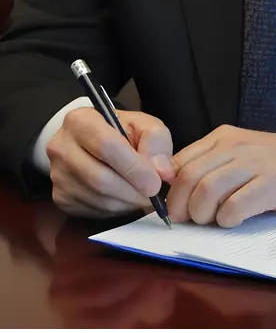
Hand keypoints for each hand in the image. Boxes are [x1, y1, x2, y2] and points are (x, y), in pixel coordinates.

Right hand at [46, 107, 174, 217]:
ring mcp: (57, 175)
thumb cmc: (121, 131)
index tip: (155, 183)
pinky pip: (92, 211)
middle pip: (100, 178)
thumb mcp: (143, 124)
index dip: (133, 167)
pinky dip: (115, 209)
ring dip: (126, 202)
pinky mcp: (60, 197)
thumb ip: (156, 140)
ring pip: (98, 199)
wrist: (92, 142)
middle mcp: (61, 147)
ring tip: (141, 195)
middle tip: (153, 195)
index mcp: (80, 121)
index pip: (106, 146)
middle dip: (132, 191)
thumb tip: (161, 171)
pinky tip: (124, 198)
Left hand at [167, 125, 275, 226]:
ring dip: (203, 215)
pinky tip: (235, 220)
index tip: (174, 209)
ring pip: (207, 191)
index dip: (170, 190)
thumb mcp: (239, 156)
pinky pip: (235, 206)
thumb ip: (208, 166)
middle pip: (188, 178)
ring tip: (215, 220)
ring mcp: (255, 163)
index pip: (179, 162)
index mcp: (223, 137)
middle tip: (190, 221)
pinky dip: (227, 220)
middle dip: (182, 207)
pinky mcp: (272, 183)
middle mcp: (235, 145)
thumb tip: (171, 191)